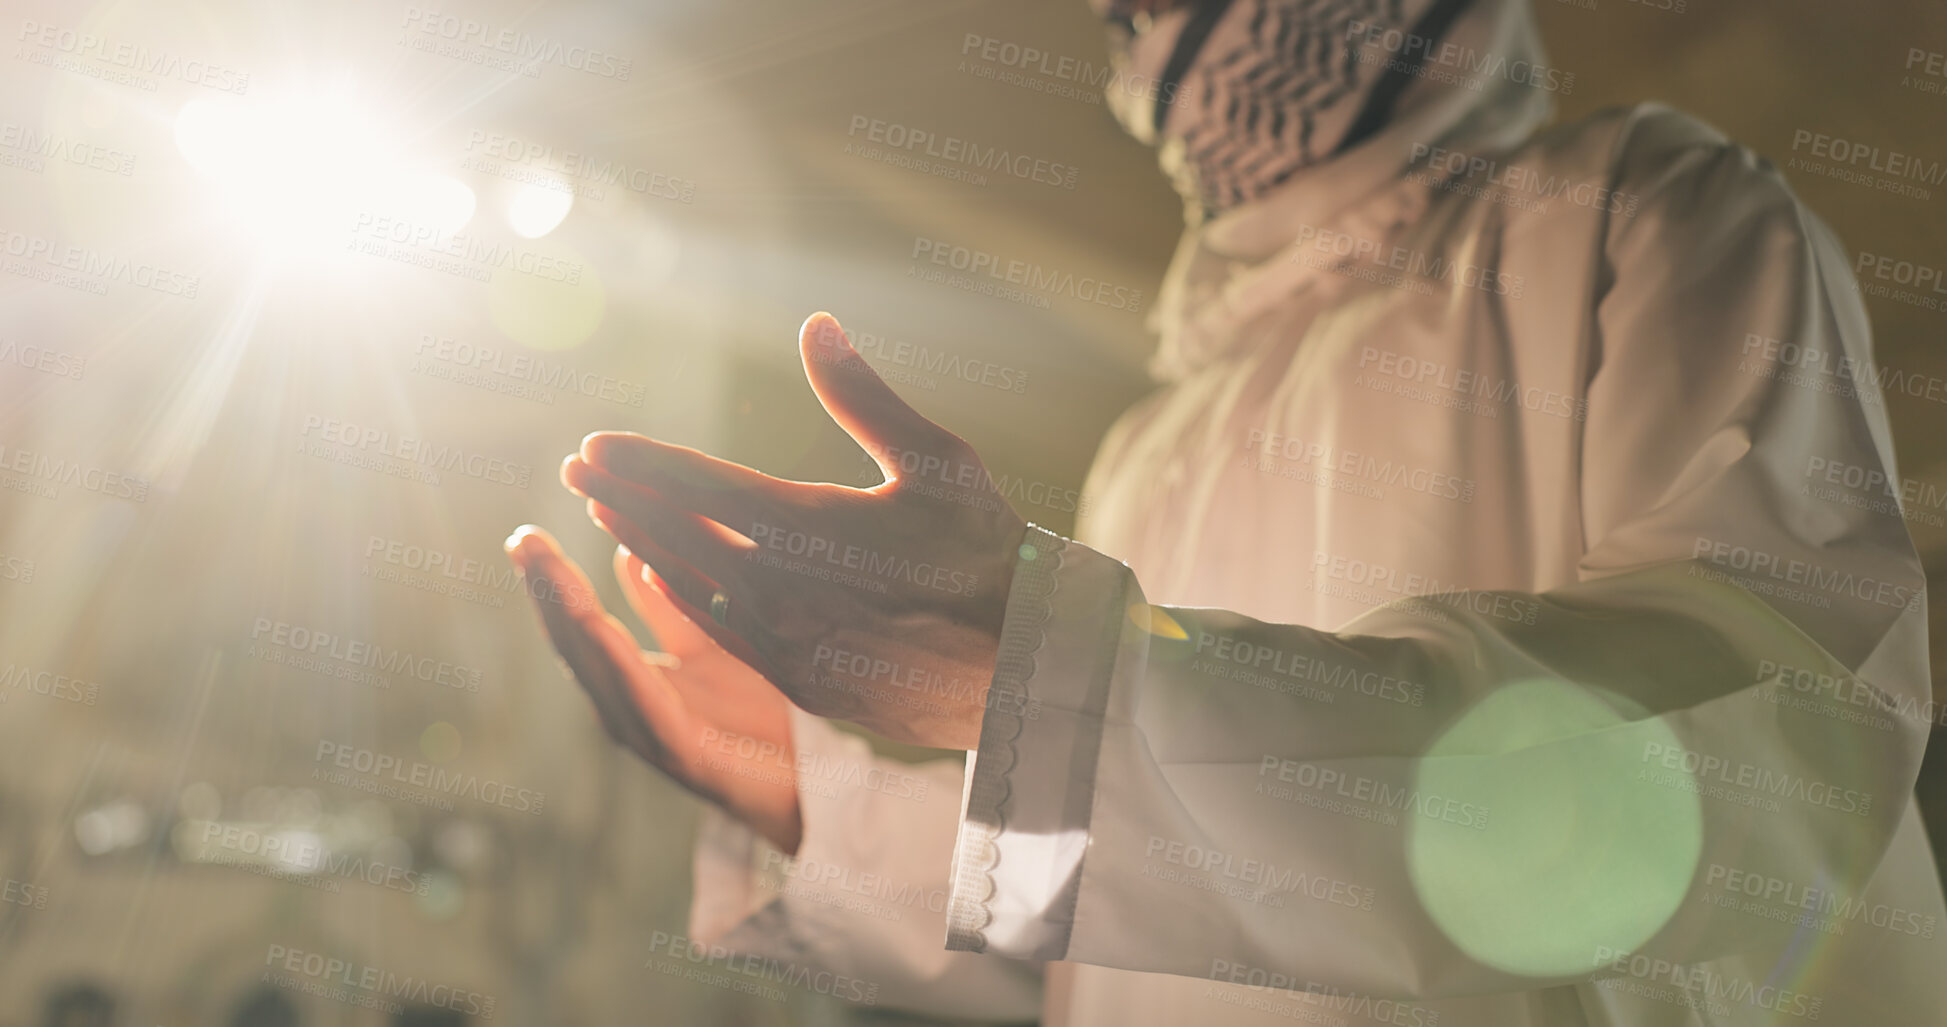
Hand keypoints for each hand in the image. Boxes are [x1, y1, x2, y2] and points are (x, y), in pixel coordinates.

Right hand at [505, 525, 802, 852]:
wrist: (804, 779)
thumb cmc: (756, 714)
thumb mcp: (709, 643)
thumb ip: (668, 606)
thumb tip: (629, 550)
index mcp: (630, 681)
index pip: (580, 624)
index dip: (551, 582)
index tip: (524, 536)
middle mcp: (628, 708)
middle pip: (576, 642)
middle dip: (547, 590)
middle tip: (521, 539)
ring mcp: (649, 733)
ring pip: (597, 667)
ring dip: (567, 616)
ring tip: (546, 570)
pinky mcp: (681, 752)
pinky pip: (642, 700)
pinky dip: (616, 661)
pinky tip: (597, 625)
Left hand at [560, 312, 1029, 749]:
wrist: (1027, 663)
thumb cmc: (988, 550)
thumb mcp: (938, 460)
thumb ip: (863, 395)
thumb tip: (815, 325)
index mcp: (810, 526)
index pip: (697, 485)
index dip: (639, 461)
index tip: (592, 443)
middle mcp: (783, 588)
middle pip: (677, 534)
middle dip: (621, 495)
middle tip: (576, 469)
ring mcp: (786, 643)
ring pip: (691, 585)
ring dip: (644, 543)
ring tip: (608, 512)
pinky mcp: (798, 680)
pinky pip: (722, 633)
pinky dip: (685, 596)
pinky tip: (668, 576)